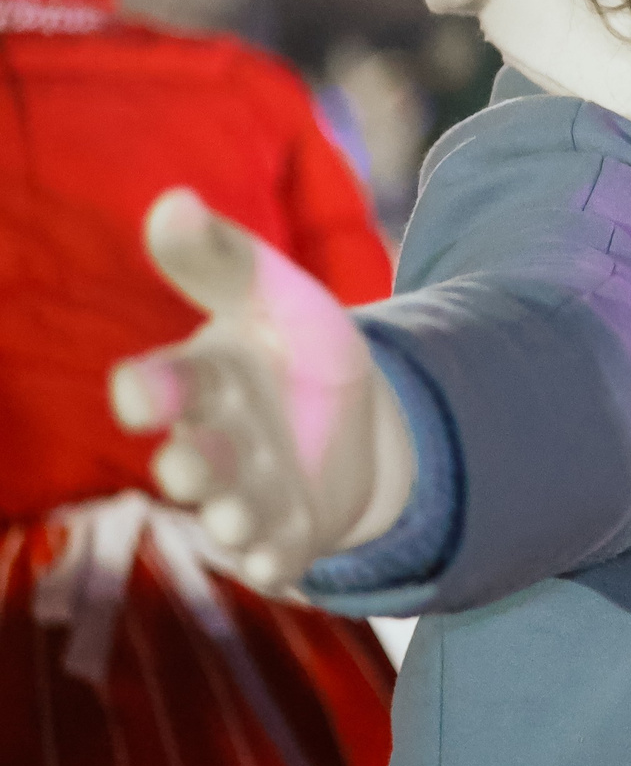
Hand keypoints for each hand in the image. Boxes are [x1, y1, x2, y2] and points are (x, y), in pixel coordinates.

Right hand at [110, 189, 415, 593]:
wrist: (355, 421)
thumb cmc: (294, 350)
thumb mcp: (275, 296)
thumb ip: (223, 260)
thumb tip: (171, 201)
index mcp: (204, 381)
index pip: (168, 384)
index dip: (154, 387)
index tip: (140, 389)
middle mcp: (214, 445)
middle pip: (195, 457)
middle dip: (191, 460)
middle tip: (184, 459)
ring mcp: (246, 497)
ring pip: (229, 512)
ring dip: (231, 514)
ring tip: (235, 512)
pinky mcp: (286, 536)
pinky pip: (277, 555)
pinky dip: (277, 560)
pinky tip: (280, 563)